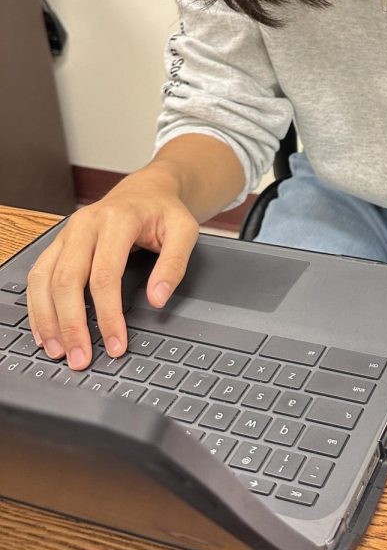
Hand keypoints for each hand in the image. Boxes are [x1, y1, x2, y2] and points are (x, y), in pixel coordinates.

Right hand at [26, 170, 198, 370]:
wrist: (147, 190)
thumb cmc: (164, 211)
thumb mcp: (184, 231)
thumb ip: (174, 264)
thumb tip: (158, 299)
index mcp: (117, 220)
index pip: (105, 275)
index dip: (108, 315)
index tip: (116, 344)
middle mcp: (85, 224)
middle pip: (67, 280)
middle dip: (72, 324)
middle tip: (80, 358)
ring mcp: (67, 233)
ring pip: (44, 279)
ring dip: (48, 319)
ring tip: (58, 351)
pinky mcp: (59, 243)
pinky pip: (38, 276)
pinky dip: (38, 306)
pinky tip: (45, 330)